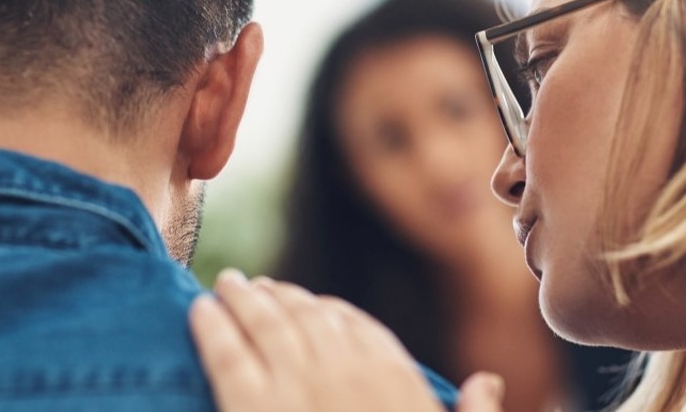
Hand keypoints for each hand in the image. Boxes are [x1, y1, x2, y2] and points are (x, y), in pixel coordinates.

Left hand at [189, 269, 505, 411]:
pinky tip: (198, 310)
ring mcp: (293, 384)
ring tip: (227, 285)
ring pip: (264, 323)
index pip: (355, 325)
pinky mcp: (249, 405)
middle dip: (280, 296)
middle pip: (305, 314)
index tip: (310, 303)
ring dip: (243, 298)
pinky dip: (210, 326)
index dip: (327, 310)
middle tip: (257, 286)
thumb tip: (487, 381)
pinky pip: (225, 353)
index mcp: (390, 376)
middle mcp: (342, 369)